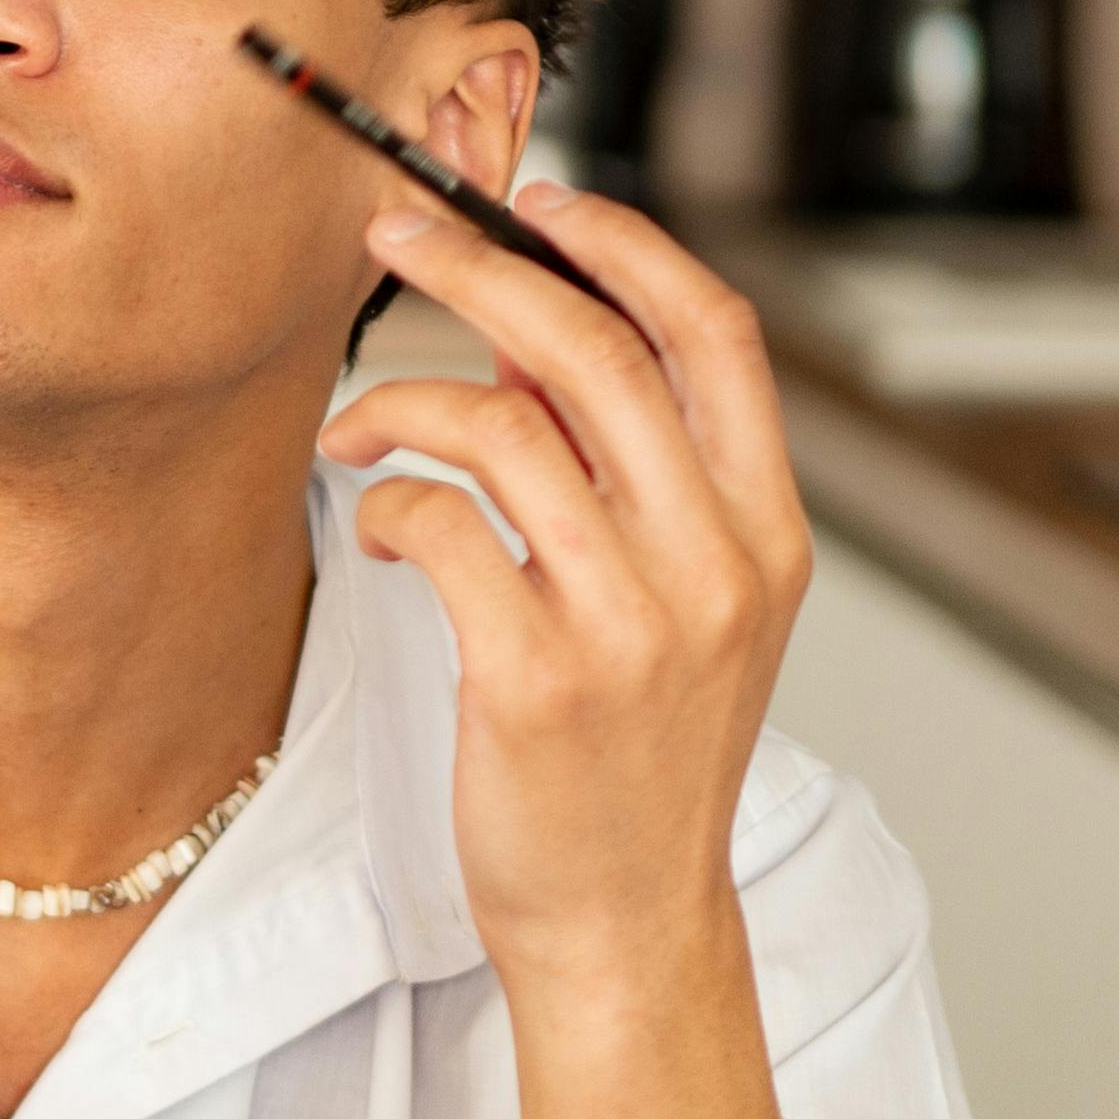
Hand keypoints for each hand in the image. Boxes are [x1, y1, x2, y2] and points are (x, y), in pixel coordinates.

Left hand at [323, 188, 808, 1118]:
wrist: (625, 923)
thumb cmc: (633, 756)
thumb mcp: (678, 606)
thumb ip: (628, 475)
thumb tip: (529, 338)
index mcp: (765, 532)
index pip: (714, 334)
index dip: (625, 243)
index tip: (539, 195)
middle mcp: (716, 566)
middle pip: (593, 352)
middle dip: (479, 267)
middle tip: (393, 230)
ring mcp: (633, 625)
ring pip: (503, 427)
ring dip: (403, 395)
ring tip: (354, 424)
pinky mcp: (537, 679)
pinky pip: (440, 526)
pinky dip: (387, 502)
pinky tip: (373, 524)